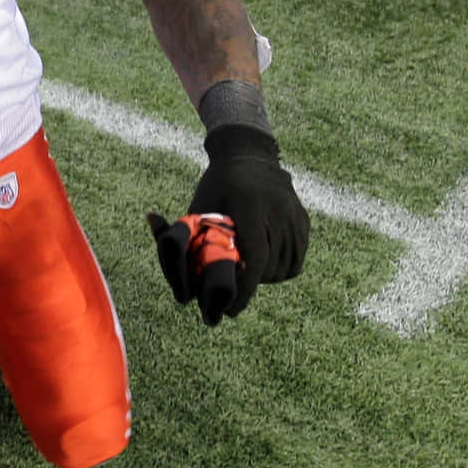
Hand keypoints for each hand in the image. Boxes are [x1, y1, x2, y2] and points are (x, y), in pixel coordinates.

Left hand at [160, 119, 307, 320]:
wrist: (249, 156)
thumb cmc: (215, 187)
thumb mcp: (197, 206)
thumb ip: (179, 238)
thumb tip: (164, 264)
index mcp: (248, 204)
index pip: (254, 257)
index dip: (243, 290)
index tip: (229, 311)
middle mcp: (276, 208)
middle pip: (266, 268)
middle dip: (247, 284)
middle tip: (230, 286)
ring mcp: (294, 215)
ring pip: (283, 269)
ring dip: (264, 278)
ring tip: (246, 268)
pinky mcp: (303, 221)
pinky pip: (295, 262)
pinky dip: (279, 269)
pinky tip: (262, 262)